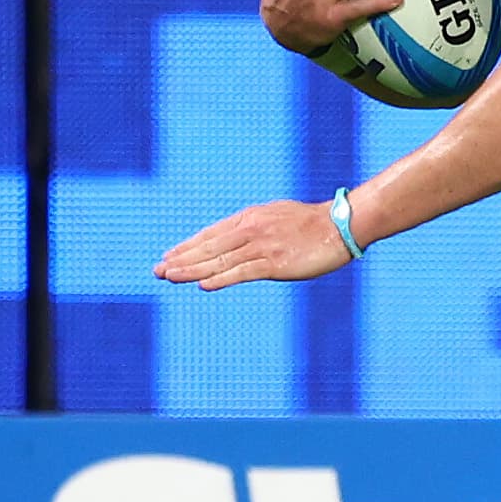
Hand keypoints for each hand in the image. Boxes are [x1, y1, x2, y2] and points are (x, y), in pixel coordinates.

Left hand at [156, 199, 351, 289]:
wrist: (342, 224)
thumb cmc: (313, 222)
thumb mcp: (277, 216)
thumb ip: (255, 226)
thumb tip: (237, 237)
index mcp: (250, 218)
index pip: (211, 234)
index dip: (188, 246)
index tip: (169, 256)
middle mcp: (251, 230)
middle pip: (209, 247)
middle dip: (182, 259)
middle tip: (158, 270)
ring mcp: (262, 246)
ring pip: (220, 260)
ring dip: (193, 270)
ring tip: (170, 277)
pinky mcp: (275, 263)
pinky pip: (242, 272)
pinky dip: (221, 278)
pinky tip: (203, 285)